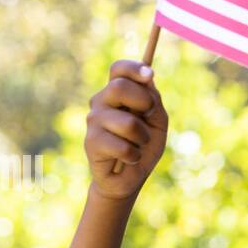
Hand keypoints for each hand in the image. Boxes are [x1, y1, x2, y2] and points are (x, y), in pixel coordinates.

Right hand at [84, 60, 167, 198]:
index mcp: (117, 93)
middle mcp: (101, 102)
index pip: (118, 69)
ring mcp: (93, 121)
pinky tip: (129, 159)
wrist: (129, 179)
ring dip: (142, 138)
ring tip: (138, 146)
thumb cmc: (143, 147)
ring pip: (127, 122)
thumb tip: (148, 79)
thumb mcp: (157, 122)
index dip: (133, 68)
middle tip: (149, 118)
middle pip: (118, 87)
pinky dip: (134, 156)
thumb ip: (153, 101)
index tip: (150, 75)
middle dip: (143, 103)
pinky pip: (123, 146)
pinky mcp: (91, 143)